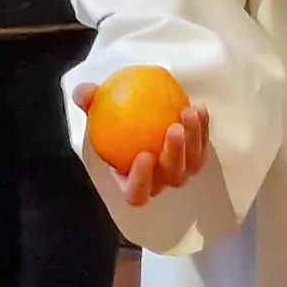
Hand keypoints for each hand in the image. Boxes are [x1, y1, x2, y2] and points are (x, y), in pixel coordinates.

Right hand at [73, 80, 210, 207]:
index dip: (141, 180)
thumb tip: (84, 93)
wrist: (140, 115)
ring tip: (187, 112)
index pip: (136, 193)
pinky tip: (198, 107)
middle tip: (172, 128)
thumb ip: (90, 102)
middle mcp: (158, 182)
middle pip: (170, 178)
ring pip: (192, 164)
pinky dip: (202, 127)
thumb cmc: (115, 120)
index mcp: (132, 183)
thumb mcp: (97, 110)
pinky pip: (202, 145)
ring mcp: (180, 171)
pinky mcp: (196, 156)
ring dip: (193, 138)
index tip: (144, 155)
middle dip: (174, 155)